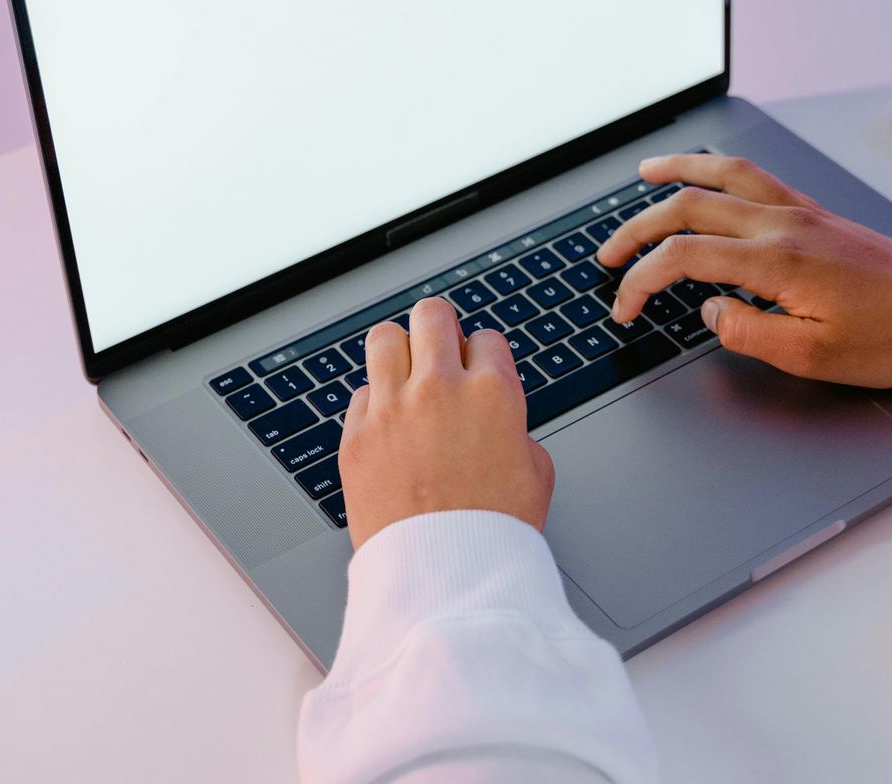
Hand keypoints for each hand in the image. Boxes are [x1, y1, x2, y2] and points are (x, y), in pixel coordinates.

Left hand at [340, 298, 554, 550]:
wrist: (446, 577)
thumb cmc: (494, 532)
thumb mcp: (536, 473)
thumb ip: (516, 429)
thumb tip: (499, 421)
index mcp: (493, 392)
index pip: (486, 338)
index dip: (484, 358)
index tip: (478, 375)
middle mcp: (439, 389)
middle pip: (431, 314)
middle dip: (439, 330)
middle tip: (439, 353)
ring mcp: (392, 410)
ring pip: (384, 337)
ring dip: (398, 352)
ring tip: (405, 376)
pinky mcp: (355, 437)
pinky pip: (359, 394)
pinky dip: (374, 404)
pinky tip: (388, 426)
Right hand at [597, 153, 891, 388]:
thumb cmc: (888, 338)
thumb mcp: (810, 355)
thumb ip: (746, 332)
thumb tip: (708, 310)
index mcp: (774, 260)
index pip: (682, 257)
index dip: (640, 281)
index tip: (624, 309)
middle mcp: (781, 224)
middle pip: (688, 206)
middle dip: (636, 228)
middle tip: (607, 254)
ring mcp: (799, 212)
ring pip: (722, 174)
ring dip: (676, 172)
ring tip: (644, 173)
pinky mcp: (815, 213)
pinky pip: (755, 175)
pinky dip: (718, 169)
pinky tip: (710, 175)